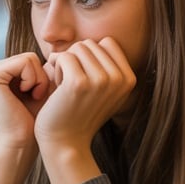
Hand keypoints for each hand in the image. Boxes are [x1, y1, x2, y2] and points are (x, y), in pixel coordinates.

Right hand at [0, 52, 52, 151]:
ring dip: (39, 80)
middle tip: (35, 97)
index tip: (37, 95)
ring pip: (29, 59)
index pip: (29, 59)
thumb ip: (45, 69)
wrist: (24, 143)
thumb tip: (56, 52)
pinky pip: (25, 62)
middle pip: (29, 57)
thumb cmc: (36, 121)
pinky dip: (33, 79)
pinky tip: (27, 95)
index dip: (42, 76)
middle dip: (40, 78)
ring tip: (32, 97)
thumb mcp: (42, 88)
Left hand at [35, 37, 136, 155]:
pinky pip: (63, 56)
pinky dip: (55, 68)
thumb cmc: (79, 113)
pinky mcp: (79, 82)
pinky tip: (57, 87)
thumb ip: (108, 67)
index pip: (108, 43)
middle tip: (71, 84)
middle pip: (91, 43)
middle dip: (77, 59)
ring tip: (66, 86)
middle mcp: (119, 78)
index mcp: (129, 79)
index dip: (91, 56)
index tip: (85, 76)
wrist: (66, 143)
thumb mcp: (104, 91)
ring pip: (77, 47)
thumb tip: (102, 41)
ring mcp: (101, 80)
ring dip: (66, 63)